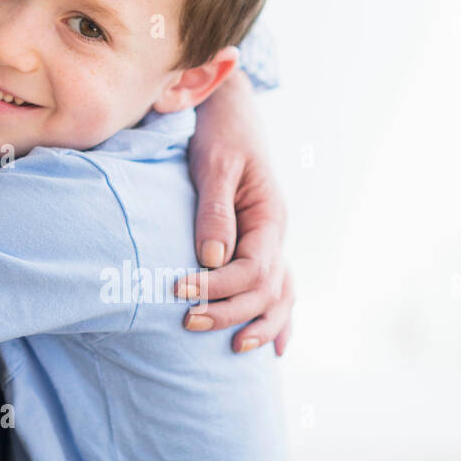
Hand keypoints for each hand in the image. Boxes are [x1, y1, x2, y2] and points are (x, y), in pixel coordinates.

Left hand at [176, 69, 293, 354]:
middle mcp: (277, 234)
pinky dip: (276, 318)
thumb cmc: (221, 134)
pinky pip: (277, 288)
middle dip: (229, 312)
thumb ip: (214, 211)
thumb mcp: (214, 165)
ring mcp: (272, 241)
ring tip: (232, 348)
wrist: (230, 111)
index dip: (219, 287)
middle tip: (187, 322)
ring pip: (281, 296)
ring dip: (258, 324)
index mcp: (269, 216)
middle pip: (266, 291)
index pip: (254, 269)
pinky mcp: (258, 243)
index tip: (180, 290)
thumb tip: (213, 260)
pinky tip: (271, 347)